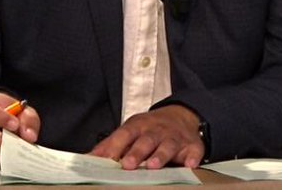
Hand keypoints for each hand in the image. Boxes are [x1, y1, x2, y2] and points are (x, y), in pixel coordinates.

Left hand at [88, 105, 203, 170]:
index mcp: (138, 126)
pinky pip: (193, 150)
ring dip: (161, 155)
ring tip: (154, 166)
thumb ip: (109, 145)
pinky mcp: (192, 145)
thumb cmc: (149, 128)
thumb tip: (87, 158)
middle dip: (136, 152)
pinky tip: (190, 164)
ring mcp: (174, 137)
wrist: (181, 115)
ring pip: (167, 145)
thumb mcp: (129, 131)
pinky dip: (192, 157)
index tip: (104, 159)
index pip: (124, 135)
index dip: (115, 147)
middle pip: (146, 140)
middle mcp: (156, 130)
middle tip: (127, 165)